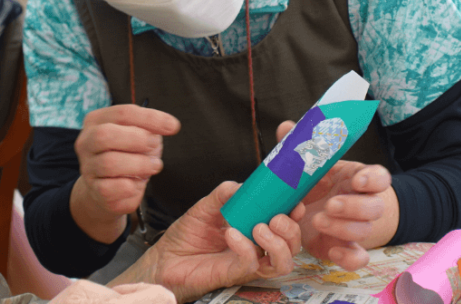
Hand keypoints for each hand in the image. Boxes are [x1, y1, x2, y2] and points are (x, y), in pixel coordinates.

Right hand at [70, 105, 179, 241]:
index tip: (173, 126)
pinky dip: (130, 186)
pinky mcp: (94, 190)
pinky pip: (111, 188)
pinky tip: (137, 184)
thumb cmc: (126, 156)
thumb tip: (169, 125)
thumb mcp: (137, 136)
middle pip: (106, 134)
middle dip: (138, 140)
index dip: (150, 119)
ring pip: (110, 162)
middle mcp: (86, 142)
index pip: (122, 113)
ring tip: (153, 166)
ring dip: (139, 164)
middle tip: (155, 146)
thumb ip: (149, 128)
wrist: (107, 189)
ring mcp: (87, 167)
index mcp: (96, 121)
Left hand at [119, 181, 302, 302]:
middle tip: (275, 218)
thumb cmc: (187, 234)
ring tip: (259, 227)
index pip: (285, 225)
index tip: (295, 203)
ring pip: (282, 263)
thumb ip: (224, 194)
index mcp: (253, 228)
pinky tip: (232, 234)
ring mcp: (247, 263)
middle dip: (290, 231)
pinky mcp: (234, 275)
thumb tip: (243, 185)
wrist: (165, 258)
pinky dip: (246, 248)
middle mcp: (256, 248)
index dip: (294, 214)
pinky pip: (251, 265)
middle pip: (292, 246)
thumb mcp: (206, 206)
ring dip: (277, 244)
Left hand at [276, 121, 395, 270]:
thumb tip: (286, 127)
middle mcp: (364, 203)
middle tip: (331, 205)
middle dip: (354, 207)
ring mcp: (358, 227)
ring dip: (344, 228)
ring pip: (365, 231)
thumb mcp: (313, 165)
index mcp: (358, 179)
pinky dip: (348, 257)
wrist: (322, 210)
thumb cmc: (319, 183)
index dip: (373, 179)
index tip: (358, 180)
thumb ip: (301, 148)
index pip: (379, 177)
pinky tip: (332, 251)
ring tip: (319, 221)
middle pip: (375, 207)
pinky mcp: (347, 247)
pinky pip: (358, 258)